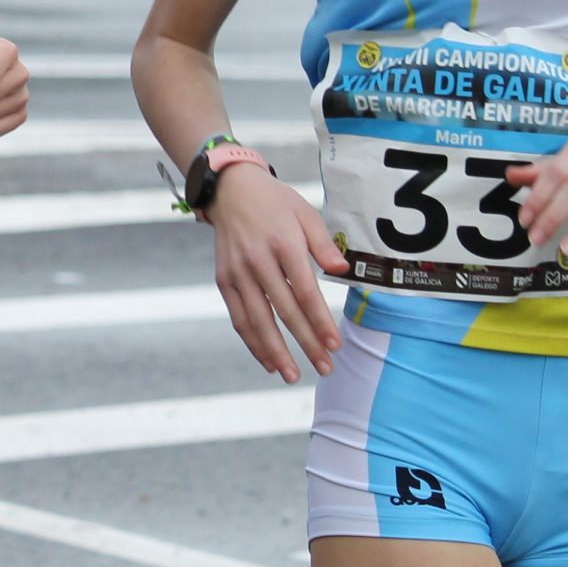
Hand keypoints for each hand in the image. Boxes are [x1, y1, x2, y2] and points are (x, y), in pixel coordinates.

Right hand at [205, 166, 346, 384]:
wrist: (231, 190)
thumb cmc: (276, 203)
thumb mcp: (306, 214)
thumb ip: (324, 244)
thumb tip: (343, 270)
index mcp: (283, 243)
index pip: (305, 291)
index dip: (320, 321)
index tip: (335, 344)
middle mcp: (258, 260)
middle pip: (284, 311)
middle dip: (306, 343)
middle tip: (324, 368)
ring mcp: (238, 272)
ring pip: (258, 320)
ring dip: (276, 351)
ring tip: (293, 375)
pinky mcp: (224, 280)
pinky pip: (239, 317)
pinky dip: (252, 341)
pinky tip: (268, 360)